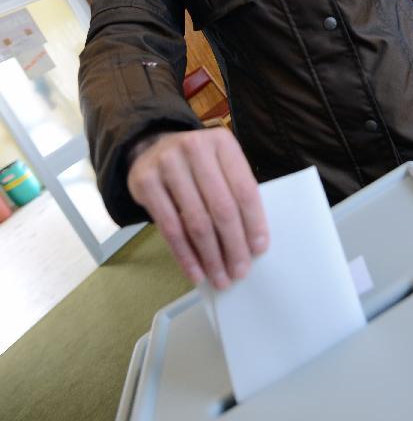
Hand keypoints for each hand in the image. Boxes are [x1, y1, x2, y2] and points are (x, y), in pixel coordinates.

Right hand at [127, 128, 268, 289]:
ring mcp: (167, 163)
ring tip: (220, 278)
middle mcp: (195, 147)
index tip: (259, 250)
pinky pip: (169, 228)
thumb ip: (235, 192)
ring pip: (196, 221)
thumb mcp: (220, 164)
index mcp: (222, 142)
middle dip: (233, 246)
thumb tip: (251, 243)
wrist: (152, 147)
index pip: (244, 189)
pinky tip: (196, 272)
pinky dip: (185, 255)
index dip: (254, 222)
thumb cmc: (197, 163)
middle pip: (221, 207)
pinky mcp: (145, 182)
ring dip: (211, 257)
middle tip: (240, 272)